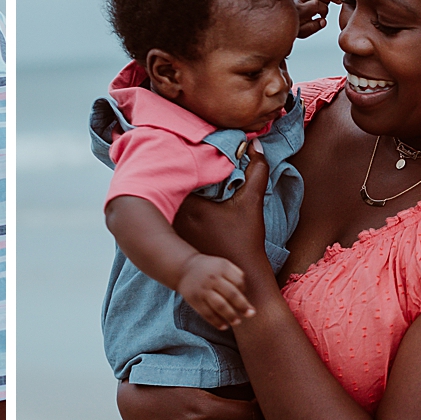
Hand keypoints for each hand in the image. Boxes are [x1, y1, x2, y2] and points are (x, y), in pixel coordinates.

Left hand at [173, 151, 270, 274]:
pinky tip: (173, 201)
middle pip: (165, 189)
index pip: (174, 176)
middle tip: (176, 160)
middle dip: (171, 175)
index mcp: (190, 207)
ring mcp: (172, 232)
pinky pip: (165, 217)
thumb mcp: (253, 202)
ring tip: (170, 177)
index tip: (181, 151)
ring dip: (168, 192)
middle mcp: (175, 220)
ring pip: (163, 203)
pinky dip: (168, 208)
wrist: (241, 274)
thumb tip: (255, 145)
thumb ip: (257, 170)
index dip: (177, 162)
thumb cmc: (246, 240)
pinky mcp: (173, 241)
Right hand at [178, 253, 251, 329]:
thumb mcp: (223, 264)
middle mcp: (212, 278)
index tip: (246, 300)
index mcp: (222, 267)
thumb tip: (246, 294)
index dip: (244, 292)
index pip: (239, 282)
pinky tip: (224, 326)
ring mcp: (203, 290)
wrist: (184, 269)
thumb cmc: (209, 269)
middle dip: (243, 306)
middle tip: (250, 314)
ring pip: (220, 305)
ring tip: (237, 322)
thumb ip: (236, 274)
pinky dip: (216, 321)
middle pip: (231, 294)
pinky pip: (207, 313)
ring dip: (231, 316)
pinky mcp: (194, 300)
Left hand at [293, 0, 341, 38]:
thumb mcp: (303, 32)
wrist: (283, 18)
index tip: (323, 16)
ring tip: (328, 3)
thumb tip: (324, 21)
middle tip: (338, 1)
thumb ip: (314, 27)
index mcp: (299, 9)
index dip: (324, 10)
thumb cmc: (295, 25)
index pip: (316, 4)